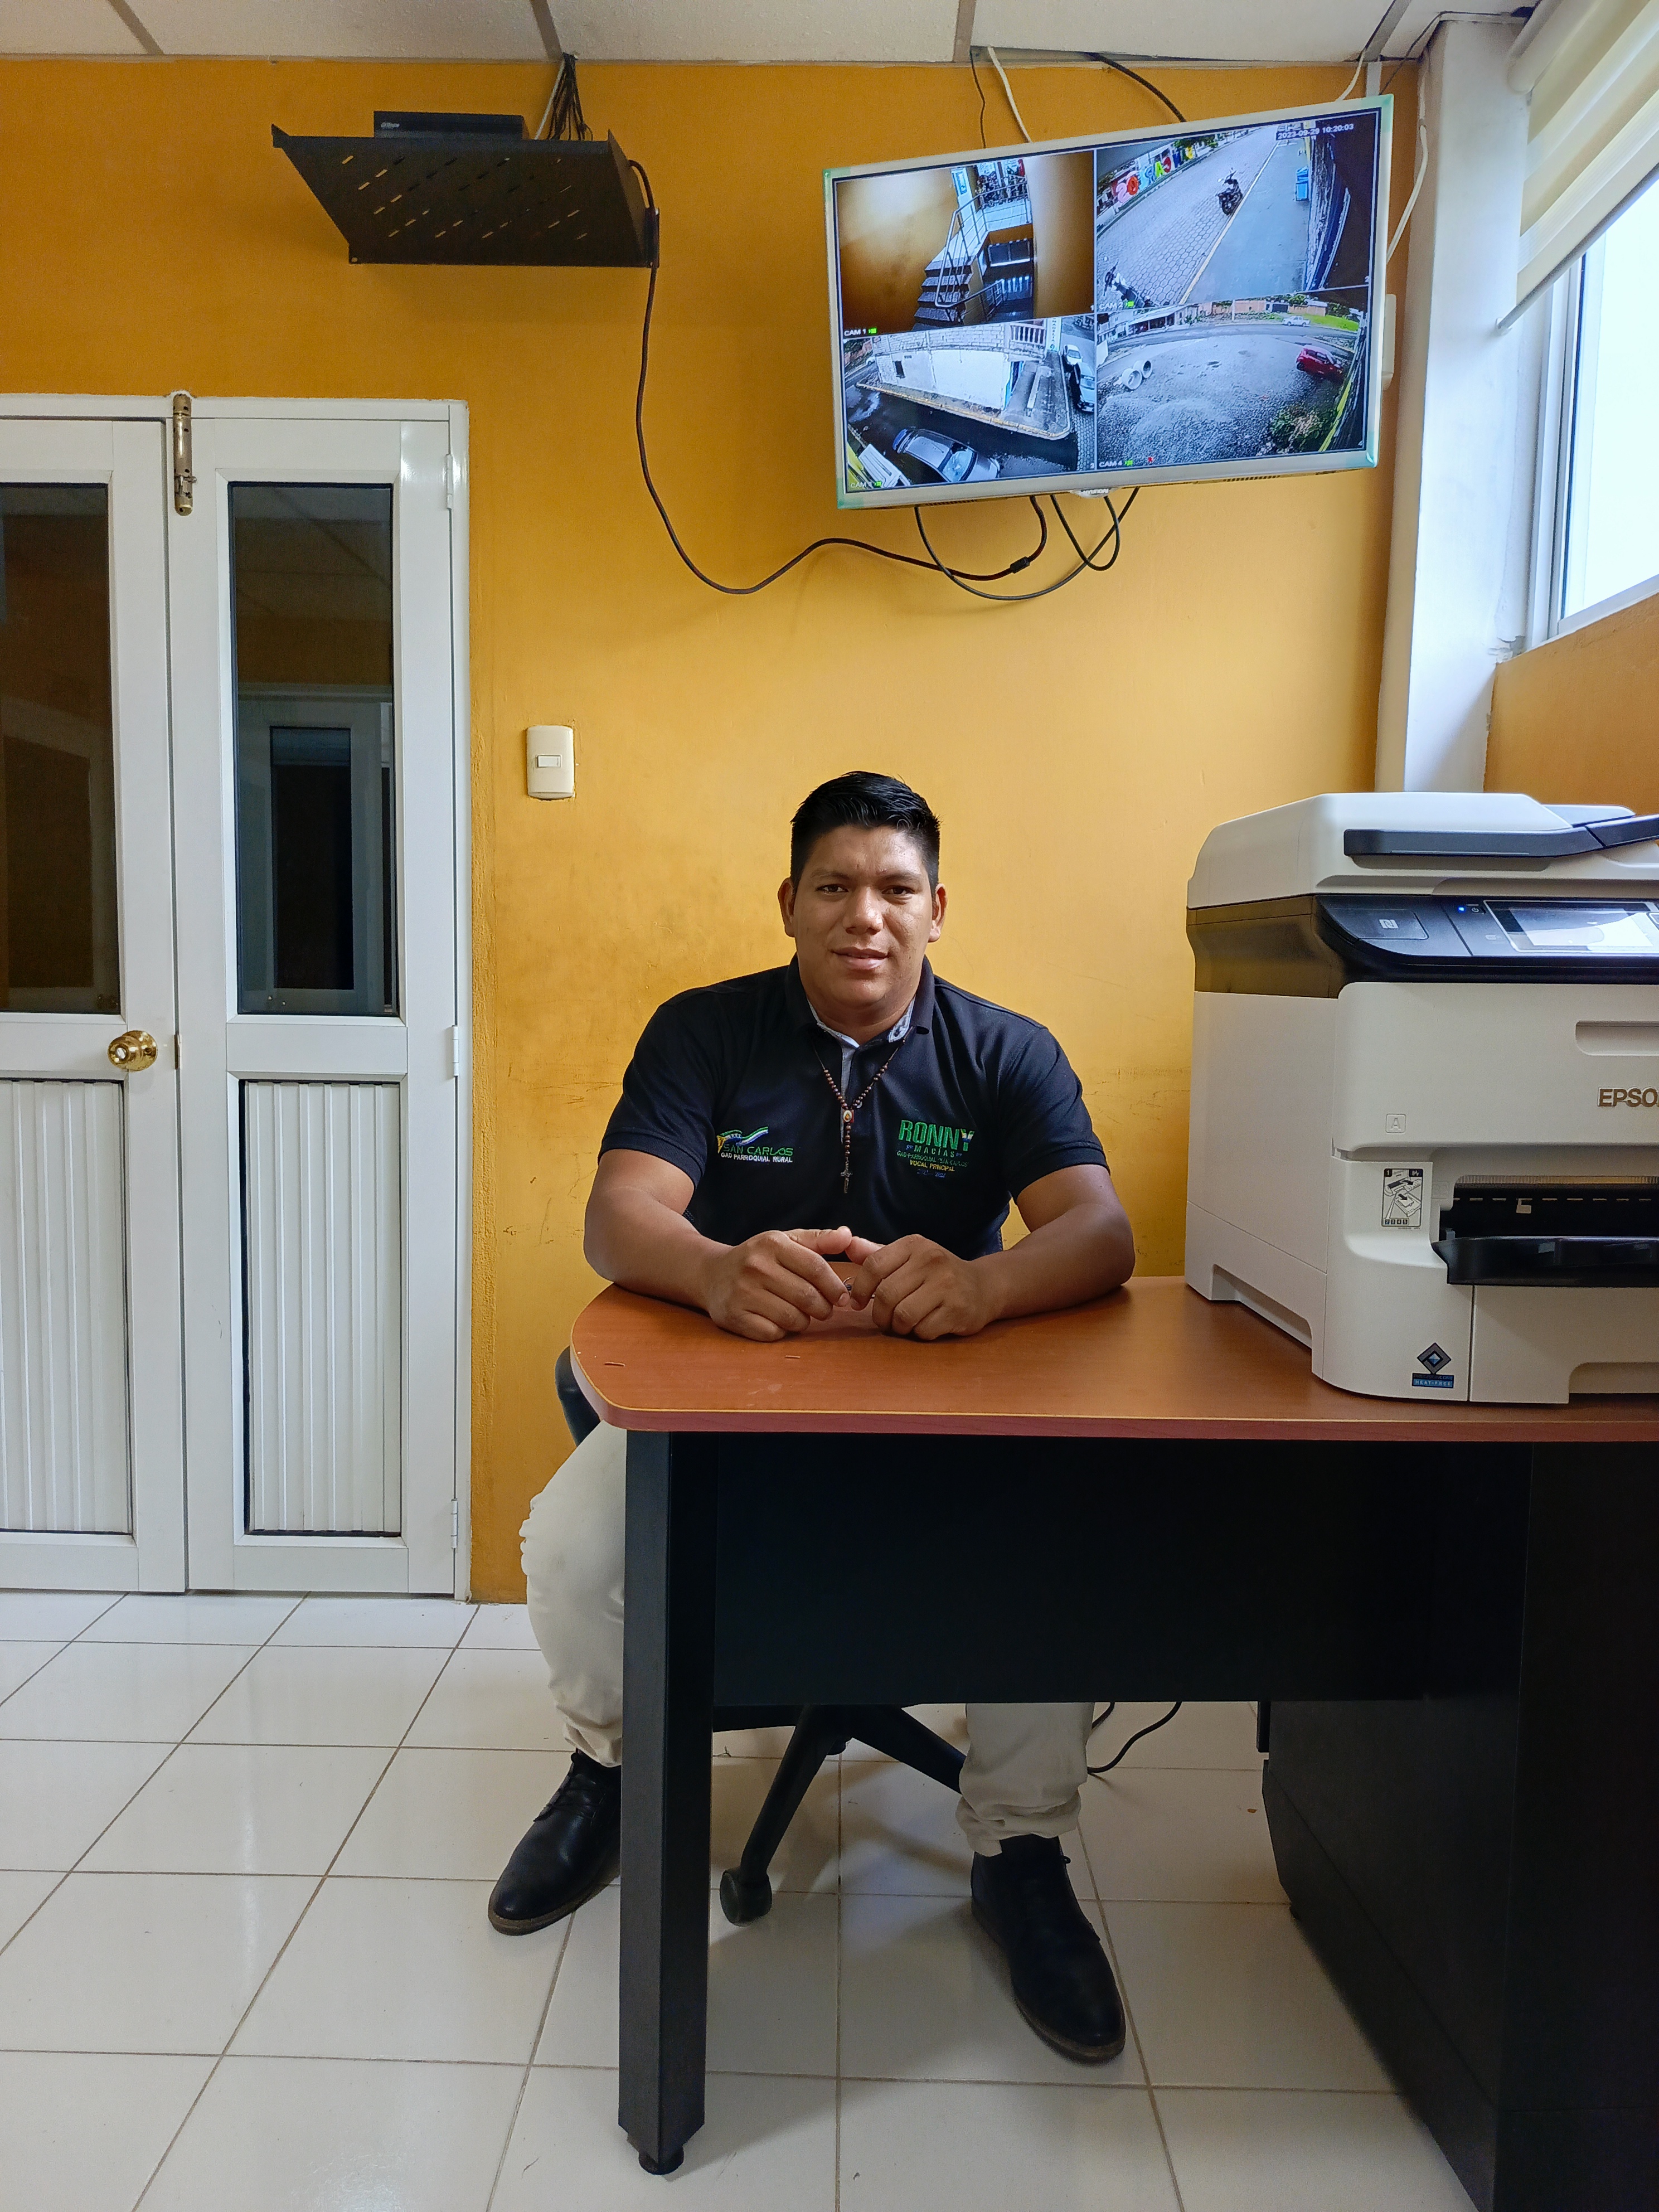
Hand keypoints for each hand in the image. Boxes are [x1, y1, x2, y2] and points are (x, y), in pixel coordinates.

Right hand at [701, 1226, 861, 1342]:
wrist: (711, 1274)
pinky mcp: (733, 1316)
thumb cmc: (757, 1258)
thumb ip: (818, 1240)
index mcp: (771, 1244)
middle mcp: (755, 1267)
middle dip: (823, 1308)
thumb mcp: (785, 1241)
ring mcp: (742, 1293)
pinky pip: (773, 1332)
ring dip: (804, 1321)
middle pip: (808, 1297)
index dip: (834, 1286)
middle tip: (823, 1309)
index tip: (842, 1297)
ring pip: (793, 1318)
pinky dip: (782, 1331)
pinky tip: (777, 1320)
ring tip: (800, 1314)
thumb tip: (848, 1236)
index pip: (816, 1268)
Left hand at [845, 1235, 998, 1339]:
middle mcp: (931, 1261)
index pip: (873, 1266)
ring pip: (902, 1316)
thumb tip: (846, 1244)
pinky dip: (920, 1333)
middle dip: (879, 1314)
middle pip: (885, 1295)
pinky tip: (927, 1325)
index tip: (857, 1303)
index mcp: (915, 1245)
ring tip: (905, 1324)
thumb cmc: (938, 1274)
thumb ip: (877, 1253)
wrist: (985, 1286)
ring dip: (898, 1327)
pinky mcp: (958, 1310)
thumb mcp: (910, 1257)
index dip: (858, 1289)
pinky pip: (923, 1330)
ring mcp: (947, 1285)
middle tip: (884, 1320)